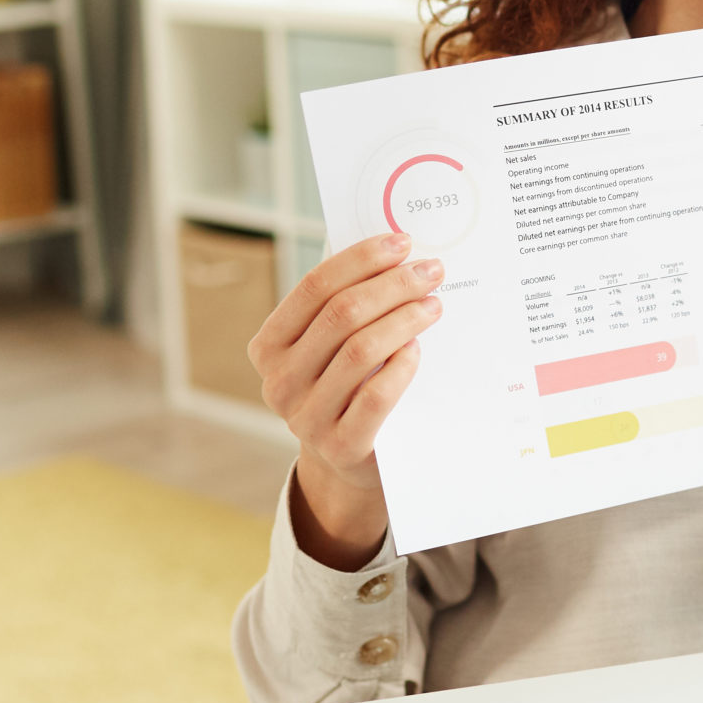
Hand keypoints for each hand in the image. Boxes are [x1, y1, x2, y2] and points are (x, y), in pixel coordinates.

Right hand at [247, 232, 443, 569]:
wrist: (349, 461)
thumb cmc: (346, 385)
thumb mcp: (331, 346)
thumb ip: (343, 305)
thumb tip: (392, 250)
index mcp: (268, 346)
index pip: (314, 287)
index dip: (360, 259)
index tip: (402, 241)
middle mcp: (279, 382)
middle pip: (341, 315)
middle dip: (392, 285)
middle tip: (432, 271)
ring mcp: (306, 418)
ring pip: (360, 351)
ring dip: (404, 319)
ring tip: (434, 305)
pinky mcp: (341, 446)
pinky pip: (376, 396)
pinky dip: (401, 365)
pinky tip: (418, 348)